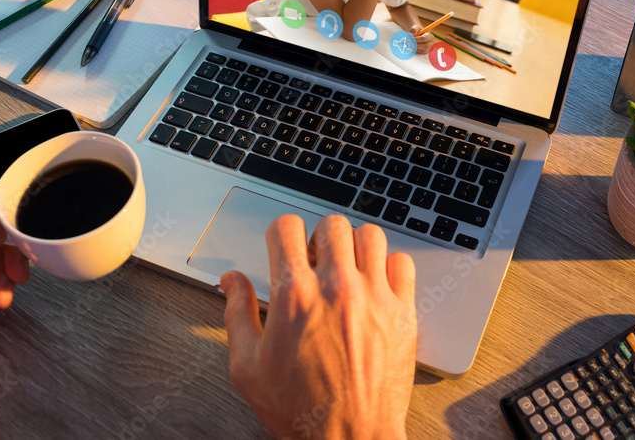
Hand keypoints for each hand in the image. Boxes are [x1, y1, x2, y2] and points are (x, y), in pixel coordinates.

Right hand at [222, 214, 415, 439]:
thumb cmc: (301, 410)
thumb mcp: (248, 367)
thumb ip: (237, 314)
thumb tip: (231, 281)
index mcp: (294, 296)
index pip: (287, 227)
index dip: (281, 233)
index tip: (284, 247)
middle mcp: (335, 288)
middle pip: (331, 223)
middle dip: (319, 237)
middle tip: (316, 260)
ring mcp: (374, 297)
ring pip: (370, 234)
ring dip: (355, 246)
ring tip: (347, 268)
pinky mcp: (403, 311)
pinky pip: (403, 262)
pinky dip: (390, 266)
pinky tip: (376, 284)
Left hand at [409, 25, 433, 54]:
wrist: (419, 36)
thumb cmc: (418, 31)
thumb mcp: (416, 27)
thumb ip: (413, 30)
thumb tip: (411, 35)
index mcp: (430, 36)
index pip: (424, 38)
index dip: (416, 39)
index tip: (409, 38)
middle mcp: (431, 43)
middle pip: (425, 46)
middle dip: (415, 45)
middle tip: (408, 43)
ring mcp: (429, 49)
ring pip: (422, 50)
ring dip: (414, 48)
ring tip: (408, 44)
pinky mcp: (425, 52)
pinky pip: (419, 52)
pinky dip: (414, 50)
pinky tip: (411, 46)